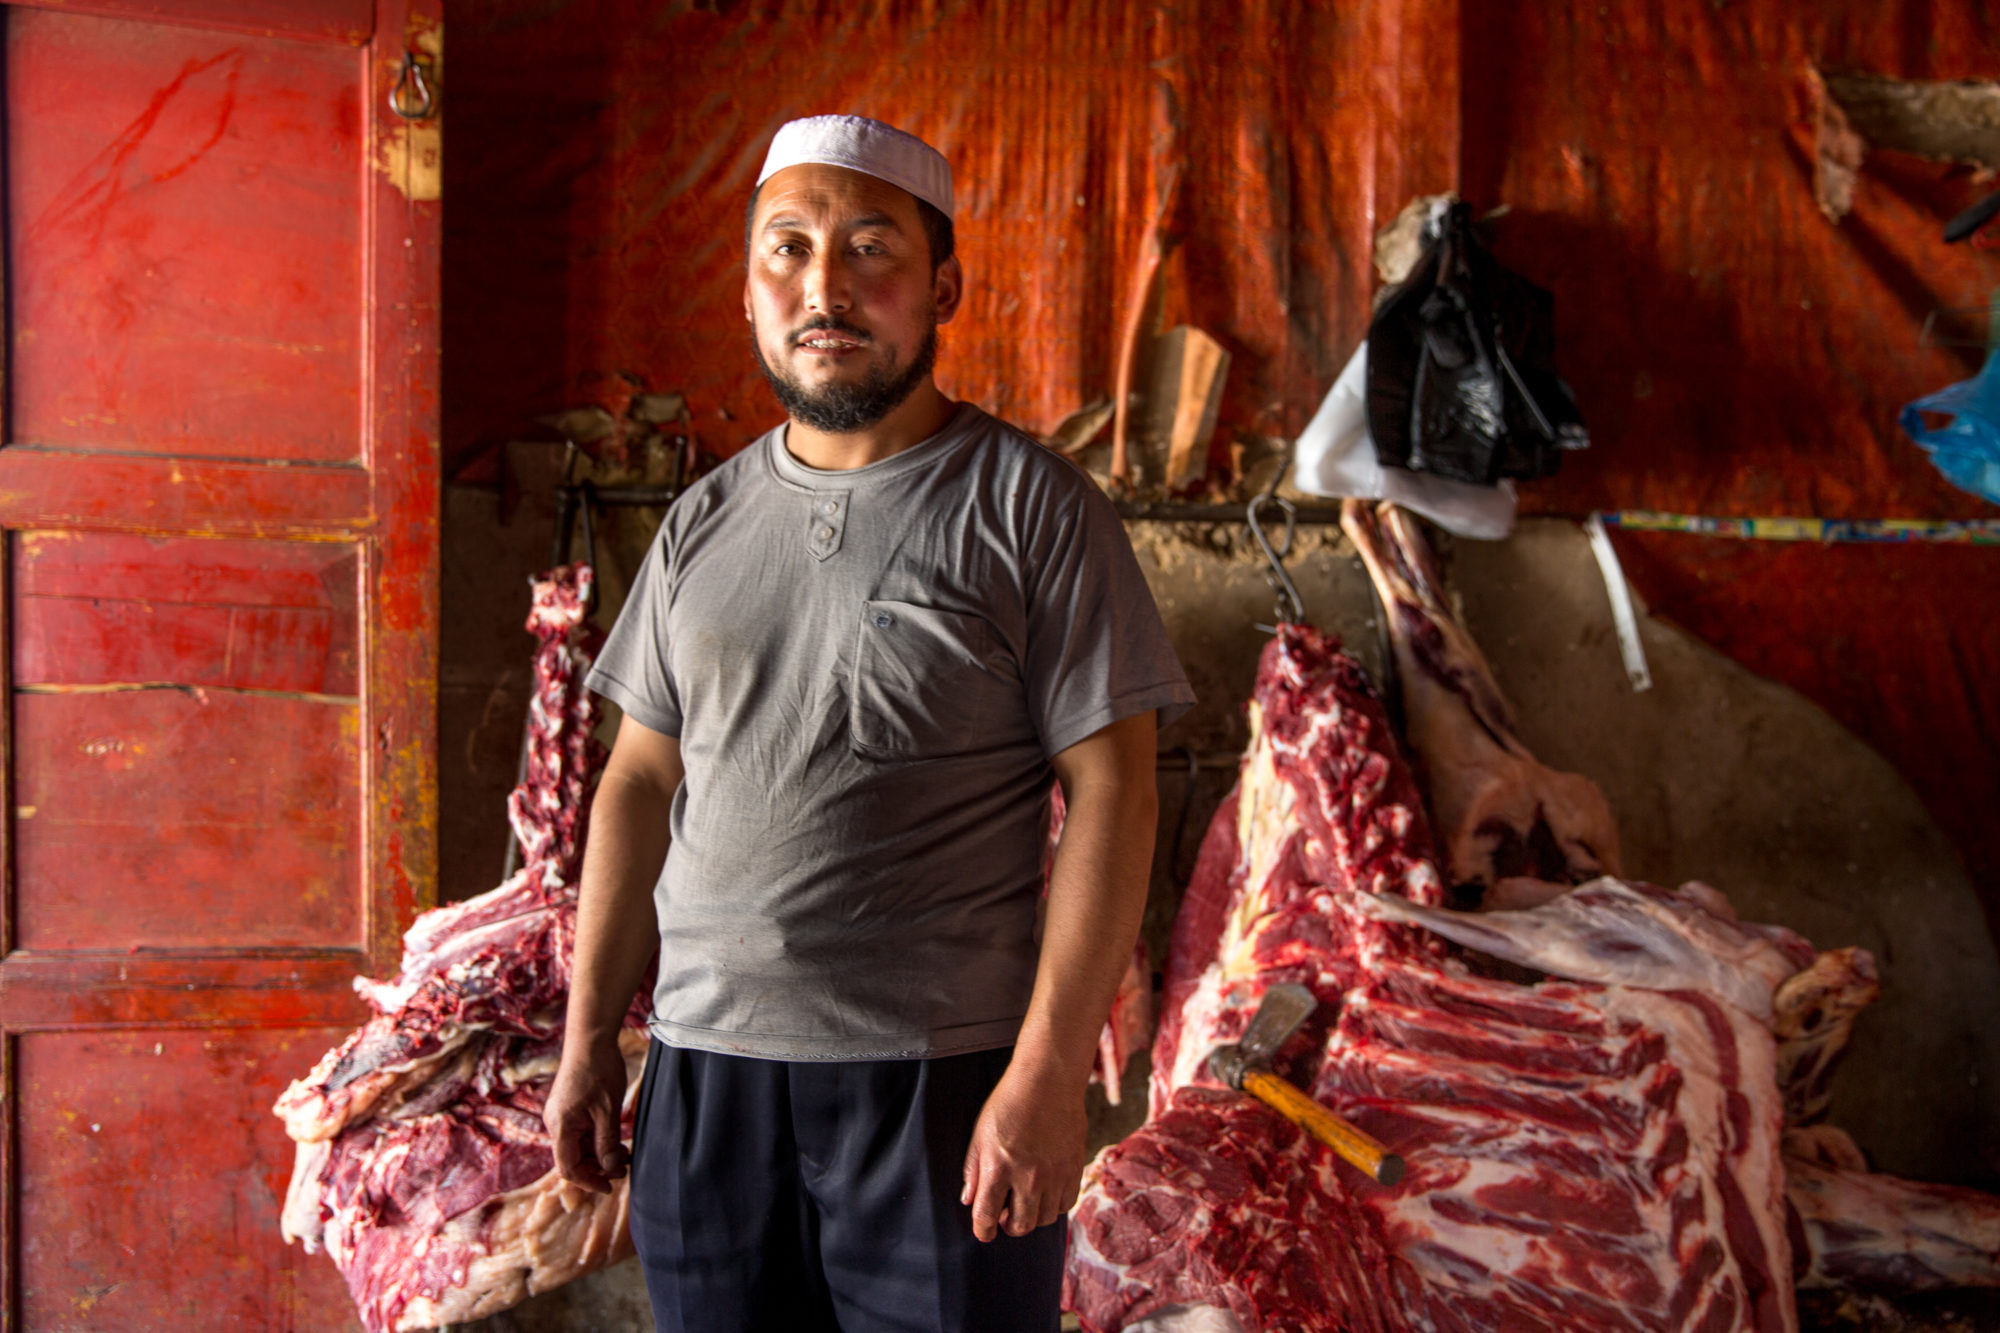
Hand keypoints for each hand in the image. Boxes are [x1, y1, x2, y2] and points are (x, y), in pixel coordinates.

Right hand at [544, 1035, 631, 1193]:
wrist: (590, 1038)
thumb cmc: (599, 1070)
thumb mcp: (608, 1110)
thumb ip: (607, 1142)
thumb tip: (610, 1170)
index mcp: (561, 1126)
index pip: (569, 1167)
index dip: (589, 1181)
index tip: (610, 1187)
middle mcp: (556, 1123)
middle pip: (573, 1158)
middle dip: (598, 1168)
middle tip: (624, 1169)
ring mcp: (562, 1115)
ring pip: (579, 1146)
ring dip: (600, 1154)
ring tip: (625, 1156)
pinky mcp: (570, 1108)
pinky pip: (581, 1133)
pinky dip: (598, 1140)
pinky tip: (617, 1140)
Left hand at [961, 1061, 1086, 1241]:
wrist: (1048, 1081)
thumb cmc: (1010, 1103)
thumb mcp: (980, 1134)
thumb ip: (973, 1170)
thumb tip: (970, 1200)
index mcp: (998, 1168)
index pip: (986, 1218)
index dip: (982, 1230)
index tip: (984, 1230)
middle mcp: (1028, 1177)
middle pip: (1019, 1226)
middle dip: (1009, 1227)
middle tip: (1006, 1216)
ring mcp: (1054, 1175)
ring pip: (1044, 1219)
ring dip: (1032, 1216)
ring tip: (1026, 1201)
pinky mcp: (1074, 1169)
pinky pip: (1065, 1204)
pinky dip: (1054, 1205)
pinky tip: (1046, 1192)